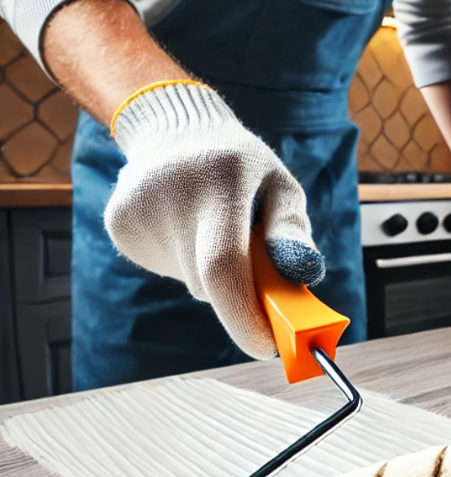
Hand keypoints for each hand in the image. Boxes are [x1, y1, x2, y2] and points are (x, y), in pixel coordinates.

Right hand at [106, 82, 324, 358]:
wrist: (175, 130)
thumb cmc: (242, 167)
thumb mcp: (281, 187)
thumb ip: (293, 232)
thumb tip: (305, 275)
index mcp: (219, 180)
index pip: (223, 264)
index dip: (243, 315)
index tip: (267, 346)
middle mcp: (171, 195)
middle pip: (210, 281)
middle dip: (242, 295)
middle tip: (260, 276)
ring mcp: (137, 211)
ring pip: (190, 281)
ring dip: (215, 276)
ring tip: (216, 229)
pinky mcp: (120, 226)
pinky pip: (169, 270)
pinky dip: (189, 264)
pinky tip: (187, 227)